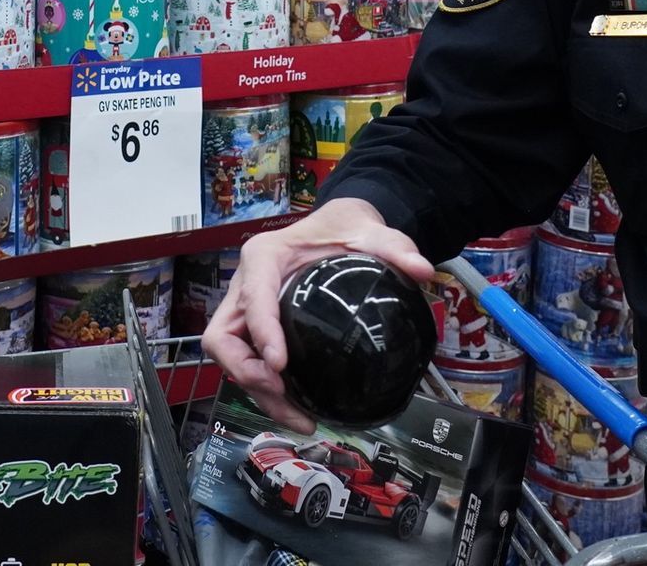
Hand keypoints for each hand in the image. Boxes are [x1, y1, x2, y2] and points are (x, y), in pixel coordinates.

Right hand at [200, 198, 433, 431]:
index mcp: (264, 257)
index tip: (280, 365)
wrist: (337, 228)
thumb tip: (422, 270)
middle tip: (281, 392)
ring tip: (298, 418)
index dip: (261, 333)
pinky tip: (299, 411)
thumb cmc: (343, 228)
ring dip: (258, 392)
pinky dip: (267, 392)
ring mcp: (248, 310)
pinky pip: (250, 365)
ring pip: (232, 359)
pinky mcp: (258, 331)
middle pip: (224, 337)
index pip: (252, 297)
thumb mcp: (371, 232)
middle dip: (246, 372)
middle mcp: (247, 285)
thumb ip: (394, 247)